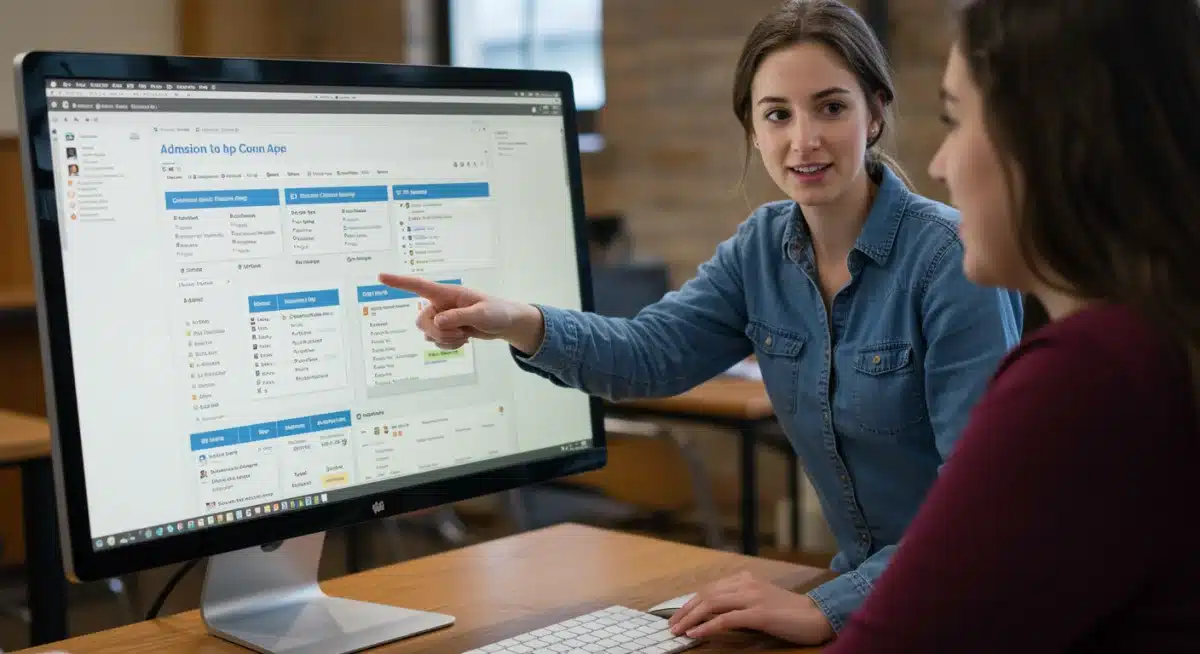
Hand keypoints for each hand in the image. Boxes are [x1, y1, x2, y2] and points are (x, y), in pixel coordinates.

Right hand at [376, 273, 545, 353]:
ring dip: (446, 340)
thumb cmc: (496, 312)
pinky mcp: (446, 330)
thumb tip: (437, 322)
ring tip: (465, 334)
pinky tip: (464, 340)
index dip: (399, 282)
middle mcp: (440, 305)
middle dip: (438, 332)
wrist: (505, 323)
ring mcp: (442, 318)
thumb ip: (459, 317)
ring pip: (428, 334)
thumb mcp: (482, 314)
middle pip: (421, 321)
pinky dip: (449, 345)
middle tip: (460, 333)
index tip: (380, 277)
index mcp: (447, 293)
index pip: (419, 286)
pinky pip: (436, 342)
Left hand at [666, 571, 833, 644]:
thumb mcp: (759, 602)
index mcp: (745, 579)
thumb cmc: (789, 612)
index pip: (709, 589)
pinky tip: (696, 633)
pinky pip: (726, 619)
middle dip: (685, 610)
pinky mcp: (759, 613)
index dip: (690, 602)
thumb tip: (712, 615)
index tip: (677, 615)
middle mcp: (746, 584)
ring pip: (712, 604)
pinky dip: (707, 626)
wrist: (816, 616)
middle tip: (671, 625)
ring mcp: (752, 597)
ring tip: (678, 630)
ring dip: (690, 618)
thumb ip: (738, 603)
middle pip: (706, 594)